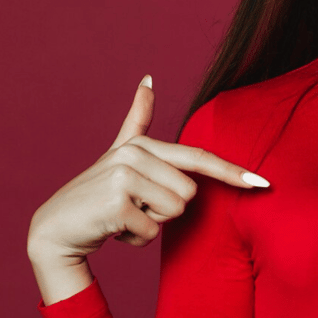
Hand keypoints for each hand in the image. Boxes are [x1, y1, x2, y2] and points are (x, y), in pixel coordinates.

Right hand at [27, 75, 269, 270]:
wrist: (54, 230)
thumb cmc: (97, 195)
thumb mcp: (120, 154)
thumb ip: (137, 120)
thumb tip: (149, 78)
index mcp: (142, 145)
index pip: (198, 158)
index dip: (232, 172)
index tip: (263, 183)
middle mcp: (133, 154)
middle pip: (189, 194)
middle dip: (167, 210)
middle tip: (135, 207)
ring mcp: (122, 176)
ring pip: (174, 212)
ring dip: (152, 224)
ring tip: (124, 216)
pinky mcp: (116, 203)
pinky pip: (153, 231)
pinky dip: (136, 239)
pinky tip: (114, 229)